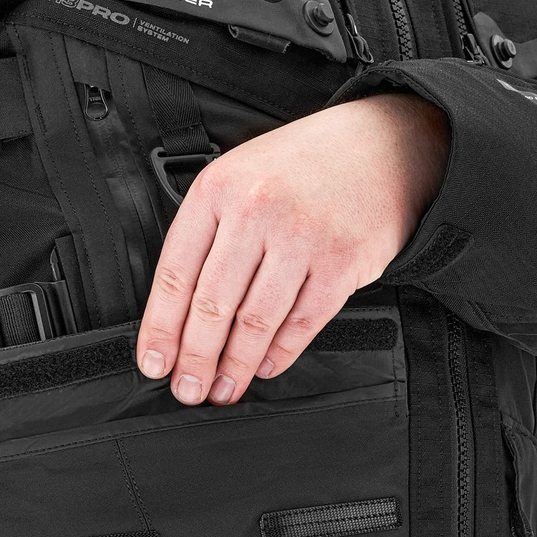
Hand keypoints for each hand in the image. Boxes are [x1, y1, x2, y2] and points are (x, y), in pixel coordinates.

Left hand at [135, 91, 449, 404]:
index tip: (154, 363)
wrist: (382, 146)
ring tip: (225, 389)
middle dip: (196, 358)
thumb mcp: (242, 178)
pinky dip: (281, 352)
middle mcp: (257, 211)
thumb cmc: (305, 167)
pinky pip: (302, 322)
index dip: (160, 327)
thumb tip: (182, 313)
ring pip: (256, 320)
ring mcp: (302, 237)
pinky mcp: (342, 262)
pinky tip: (266, 367)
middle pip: (213, 303)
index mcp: (219, 190)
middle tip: (188, 390)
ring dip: (237, 365)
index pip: (176, 273)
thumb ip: (212, 233)